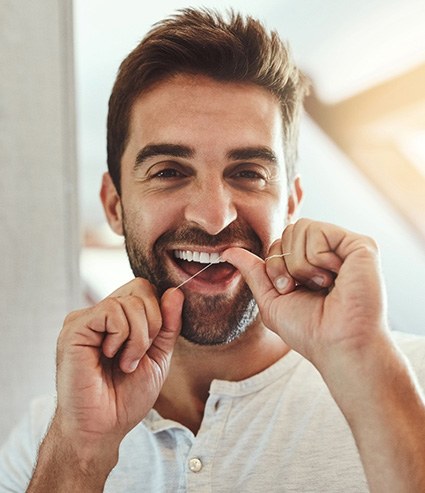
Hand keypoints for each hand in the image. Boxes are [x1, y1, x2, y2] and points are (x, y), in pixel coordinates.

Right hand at [55, 278, 183, 454]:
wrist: (103, 427)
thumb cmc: (126, 396)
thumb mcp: (158, 356)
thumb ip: (168, 325)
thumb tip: (175, 292)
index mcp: (118, 318)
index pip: (146, 289)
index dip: (159, 313)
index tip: (151, 346)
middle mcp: (101, 314)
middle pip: (141, 288)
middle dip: (153, 324)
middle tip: (138, 356)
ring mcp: (86, 318)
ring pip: (129, 301)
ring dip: (138, 337)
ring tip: (124, 362)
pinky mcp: (75, 327)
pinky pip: (111, 310)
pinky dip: (122, 336)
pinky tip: (110, 357)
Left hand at [223, 219, 388, 370]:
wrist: (336, 345)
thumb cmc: (309, 330)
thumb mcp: (271, 299)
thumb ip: (254, 271)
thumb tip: (228, 252)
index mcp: (312, 261)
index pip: (280, 241)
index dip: (275, 265)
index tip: (289, 290)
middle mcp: (330, 251)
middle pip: (289, 230)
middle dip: (285, 263)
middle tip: (304, 287)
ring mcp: (345, 246)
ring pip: (301, 227)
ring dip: (301, 264)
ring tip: (322, 285)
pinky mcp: (361, 246)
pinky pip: (319, 232)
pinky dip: (317, 258)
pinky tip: (335, 278)